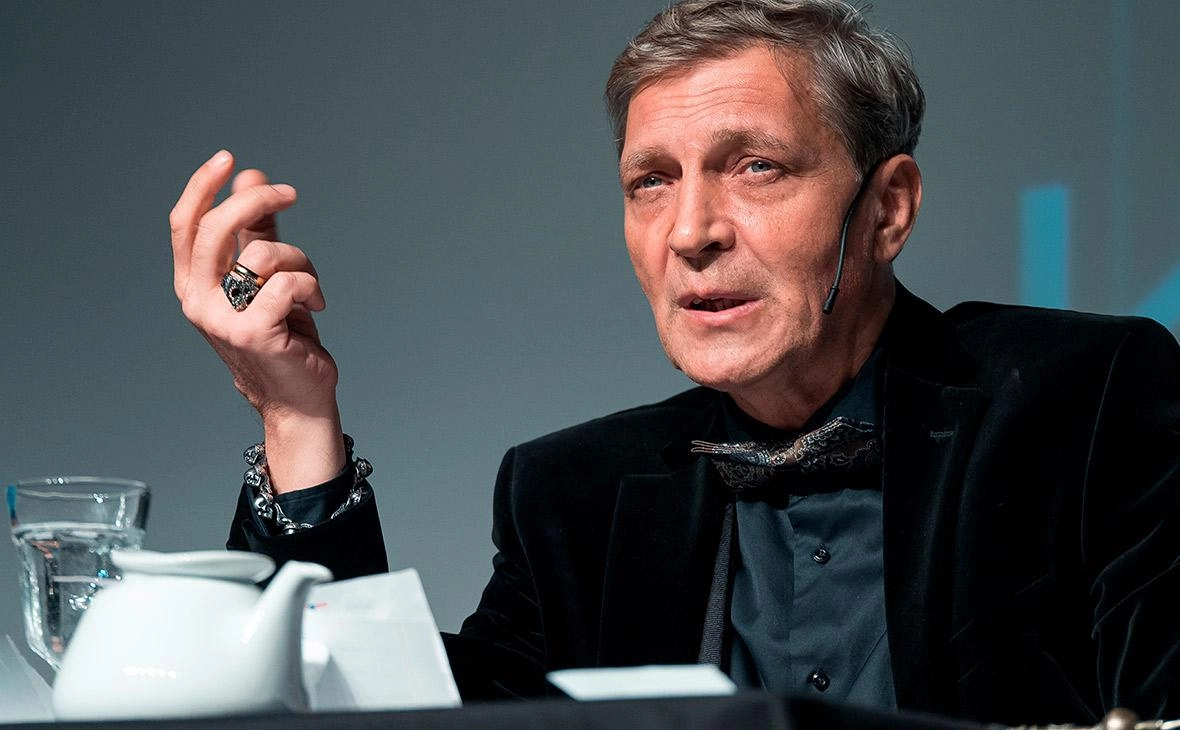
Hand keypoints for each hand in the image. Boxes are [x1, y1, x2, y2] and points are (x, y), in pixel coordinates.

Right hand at [170, 150, 344, 491]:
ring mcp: (222, 320)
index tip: (229, 158)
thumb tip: (250, 176)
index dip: (202, 186)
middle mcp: (197, 301)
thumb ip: (255, 231)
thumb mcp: (265, 278)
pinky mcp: (253, 333)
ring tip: (310, 290)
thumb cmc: (283, 336)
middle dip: (257, 201)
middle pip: (216, 228)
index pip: (184, 225)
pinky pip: (289, 283)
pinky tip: (317, 307)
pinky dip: (312, 287)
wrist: (297, 398)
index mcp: (193, 285)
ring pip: (264, 254)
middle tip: (290, 193)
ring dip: (301, 262)